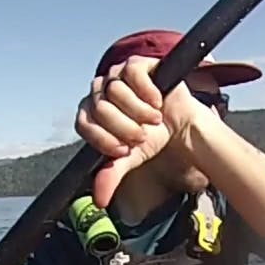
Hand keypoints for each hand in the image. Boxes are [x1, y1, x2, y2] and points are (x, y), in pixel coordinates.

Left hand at [75, 55, 209, 206]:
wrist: (181, 124)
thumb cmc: (152, 137)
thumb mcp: (131, 158)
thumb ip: (112, 174)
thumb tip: (100, 200)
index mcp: (91, 112)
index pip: (83, 123)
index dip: (103, 138)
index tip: (125, 149)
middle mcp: (99, 91)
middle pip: (100, 107)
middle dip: (125, 127)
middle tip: (143, 135)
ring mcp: (116, 74)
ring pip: (115, 90)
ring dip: (138, 111)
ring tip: (154, 118)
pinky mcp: (136, 64)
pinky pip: (132, 73)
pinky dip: (146, 91)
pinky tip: (157, 101)